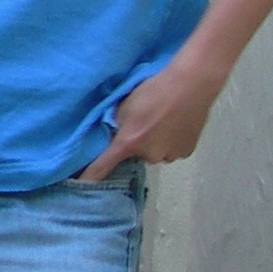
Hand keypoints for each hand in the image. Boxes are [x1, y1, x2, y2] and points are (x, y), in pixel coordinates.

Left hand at [83, 54, 220, 180]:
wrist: (191, 85)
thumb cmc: (153, 90)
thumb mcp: (123, 106)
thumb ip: (114, 125)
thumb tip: (112, 136)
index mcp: (128, 143)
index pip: (103, 166)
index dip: (90, 177)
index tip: (81, 186)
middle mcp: (149, 155)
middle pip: (134, 155)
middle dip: (135, 144)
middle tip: (142, 123)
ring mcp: (170, 155)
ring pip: (154, 153)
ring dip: (153, 143)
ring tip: (161, 120)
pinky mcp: (186, 152)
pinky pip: (170, 150)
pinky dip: (169, 141)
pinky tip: (174, 124)